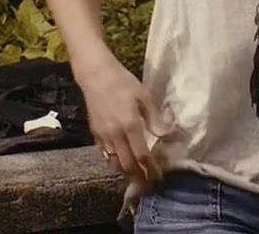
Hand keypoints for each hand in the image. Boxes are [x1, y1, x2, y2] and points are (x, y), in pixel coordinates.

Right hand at [76, 53, 169, 186]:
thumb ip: (154, 117)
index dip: (151, 168)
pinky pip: (104, 154)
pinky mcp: (94, 133)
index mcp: (130, 125)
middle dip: (138, 177)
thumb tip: (165, 134)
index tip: (159, 177)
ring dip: (125, 171)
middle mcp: (115, 134)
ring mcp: (103, 135)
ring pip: (114, 161)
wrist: (95, 75)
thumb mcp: (144, 95)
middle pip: (127, 164)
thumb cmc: (123, 82)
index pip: (142, 155)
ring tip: (136, 176)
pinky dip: (113, 161)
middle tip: (148, 184)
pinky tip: (120, 162)